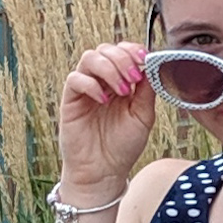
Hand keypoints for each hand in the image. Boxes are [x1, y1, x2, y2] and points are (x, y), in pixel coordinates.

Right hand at [59, 43, 153, 198]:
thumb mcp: (143, 116)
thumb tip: (152, 65)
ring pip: (90, 58)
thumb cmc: (122, 146)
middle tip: (133, 79)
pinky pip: (75, 79)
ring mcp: (86, 89)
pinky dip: (90, 84)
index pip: (123, 51)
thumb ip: (147, 90)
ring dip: (109, 68)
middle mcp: (102, 81)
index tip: (145, 60)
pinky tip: (103, 100)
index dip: (133, 50)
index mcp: (121, 81)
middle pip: (106, 49)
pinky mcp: (71, 100)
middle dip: (123, 59)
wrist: (103, 172)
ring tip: (121, 90)